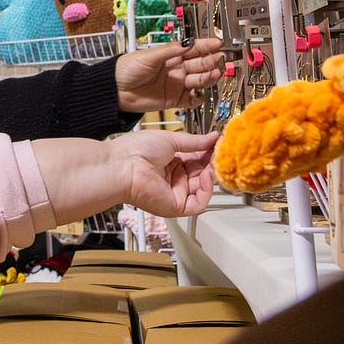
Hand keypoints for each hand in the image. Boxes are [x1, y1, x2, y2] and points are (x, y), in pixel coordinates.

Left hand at [29, 130, 218, 222]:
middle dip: (212, 164)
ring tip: (214, 164)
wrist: (122, 165)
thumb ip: (195, 141)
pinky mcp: (175, 206)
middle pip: (201, 174)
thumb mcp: (171, 140)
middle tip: (222, 154)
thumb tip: (214, 137)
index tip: (220, 144)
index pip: (196, 159)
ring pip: (202, 189)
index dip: (208, 153)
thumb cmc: (137, 150)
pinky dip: (206, 191)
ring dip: (211, 177)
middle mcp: (173, 177)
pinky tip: (206, 177)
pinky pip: (198, 203)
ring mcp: (174, 192)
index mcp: (170, 161)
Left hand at [114, 37, 224, 112]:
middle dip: (212, 61)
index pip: (193, 49)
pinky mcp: (174, 99)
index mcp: (170, 56)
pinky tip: (201, 93)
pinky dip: (198, 97)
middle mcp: (176, 69)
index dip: (206, 46)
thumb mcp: (149, 56)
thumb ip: (170, 51)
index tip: (218, 43)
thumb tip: (188, 43)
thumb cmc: (126, 69)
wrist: (115, 90)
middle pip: (200, 64)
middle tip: (221, 59)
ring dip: (208, 77)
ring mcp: (176, 84)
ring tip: (216, 74)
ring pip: (199, 81)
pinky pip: (191, 99)